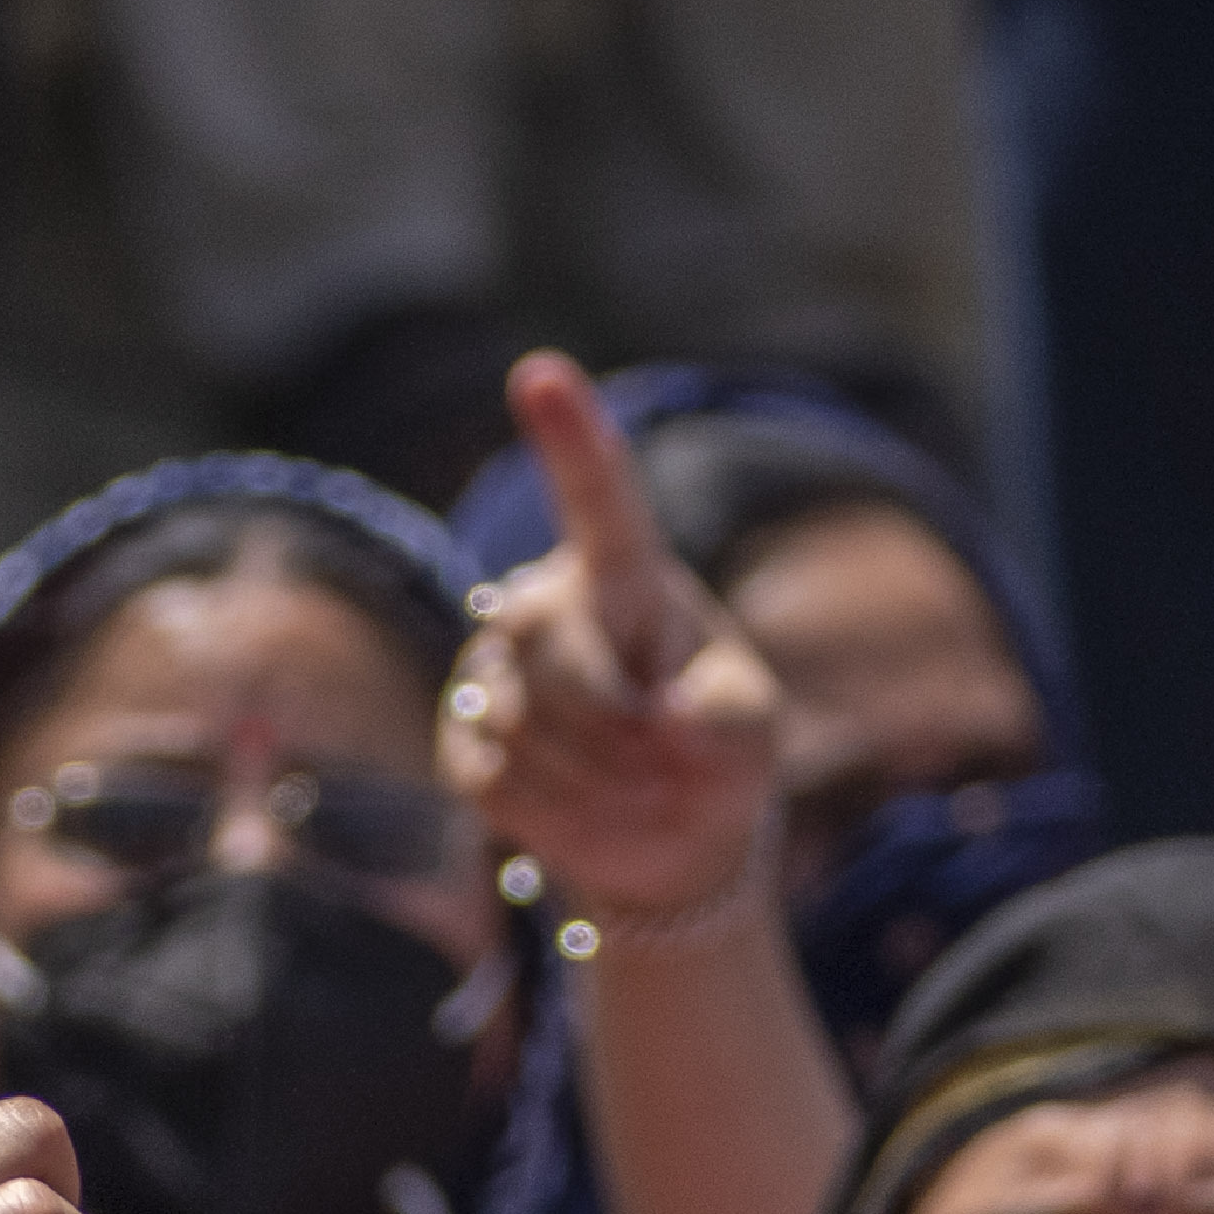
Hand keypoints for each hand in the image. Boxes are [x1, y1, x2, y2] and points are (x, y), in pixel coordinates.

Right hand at [441, 353, 781, 944]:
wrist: (663, 840)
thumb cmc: (714, 755)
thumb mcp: (751, 728)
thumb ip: (723, 715)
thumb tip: (658, 719)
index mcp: (625, 577)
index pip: (599, 502)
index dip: (570, 441)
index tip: (540, 373)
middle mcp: (546, 604)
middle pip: (544, 638)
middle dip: (607, 712)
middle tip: (663, 758)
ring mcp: (494, 673)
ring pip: (524, 723)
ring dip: (600, 778)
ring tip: (639, 790)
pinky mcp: (463, 741)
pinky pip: (498, 780)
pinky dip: (559, 814)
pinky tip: (588, 807)